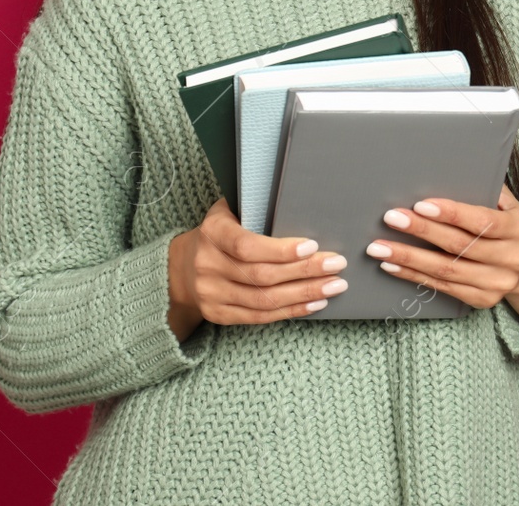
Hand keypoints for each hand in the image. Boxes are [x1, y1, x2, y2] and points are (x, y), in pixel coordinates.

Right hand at [166, 197, 349, 340]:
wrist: (182, 267)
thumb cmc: (220, 232)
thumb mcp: (229, 212)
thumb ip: (256, 210)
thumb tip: (303, 202)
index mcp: (212, 233)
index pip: (247, 246)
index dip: (281, 250)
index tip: (312, 246)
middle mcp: (208, 265)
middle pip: (262, 275)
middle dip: (304, 271)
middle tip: (336, 265)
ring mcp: (211, 294)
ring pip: (264, 300)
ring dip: (304, 294)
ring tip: (333, 286)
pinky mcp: (218, 314)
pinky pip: (259, 317)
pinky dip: (290, 310)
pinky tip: (314, 303)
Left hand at [365, 184, 518, 323]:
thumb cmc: (513, 227)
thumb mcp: (511, 205)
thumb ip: (488, 189)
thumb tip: (456, 167)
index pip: (483, 222)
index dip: (452, 213)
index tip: (421, 204)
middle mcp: (511, 259)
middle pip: (460, 246)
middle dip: (422, 231)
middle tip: (391, 218)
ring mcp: (497, 284)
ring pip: (446, 271)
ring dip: (409, 258)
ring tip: (379, 247)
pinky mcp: (482, 300)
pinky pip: (443, 288)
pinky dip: (414, 276)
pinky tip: (392, 265)